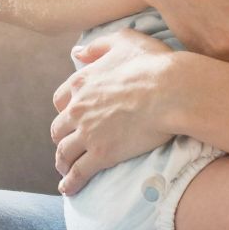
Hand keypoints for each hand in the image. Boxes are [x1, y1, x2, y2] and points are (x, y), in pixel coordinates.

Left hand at [52, 29, 178, 193]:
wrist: (169, 91)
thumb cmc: (153, 64)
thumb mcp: (125, 40)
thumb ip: (98, 46)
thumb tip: (77, 52)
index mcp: (81, 82)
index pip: (60, 100)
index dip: (64, 111)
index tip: (70, 118)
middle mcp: (78, 108)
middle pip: (59, 128)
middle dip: (61, 138)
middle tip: (67, 147)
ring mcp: (87, 132)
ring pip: (65, 152)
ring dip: (62, 163)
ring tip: (65, 171)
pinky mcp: (101, 153)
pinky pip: (79, 172)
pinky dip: (70, 182)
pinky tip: (68, 189)